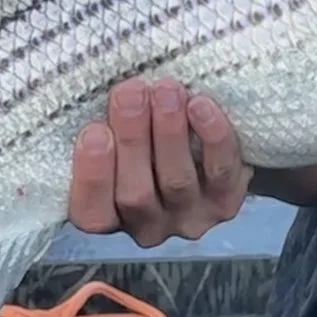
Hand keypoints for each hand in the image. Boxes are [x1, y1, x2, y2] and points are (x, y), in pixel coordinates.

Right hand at [68, 77, 250, 244]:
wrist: (204, 153)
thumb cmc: (144, 139)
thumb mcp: (115, 139)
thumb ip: (104, 128)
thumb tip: (98, 95)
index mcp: (109, 215)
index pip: (92, 213)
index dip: (91, 176)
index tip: (94, 130)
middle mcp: (147, 225)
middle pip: (135, 194)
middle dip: (132, 139)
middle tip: (130, 93)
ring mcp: (188, 217)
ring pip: (176, 181)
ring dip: (169, 132)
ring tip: (166, 91)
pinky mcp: (225, 202)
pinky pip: (221, 172)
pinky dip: (213, 138)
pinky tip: (201, 105)